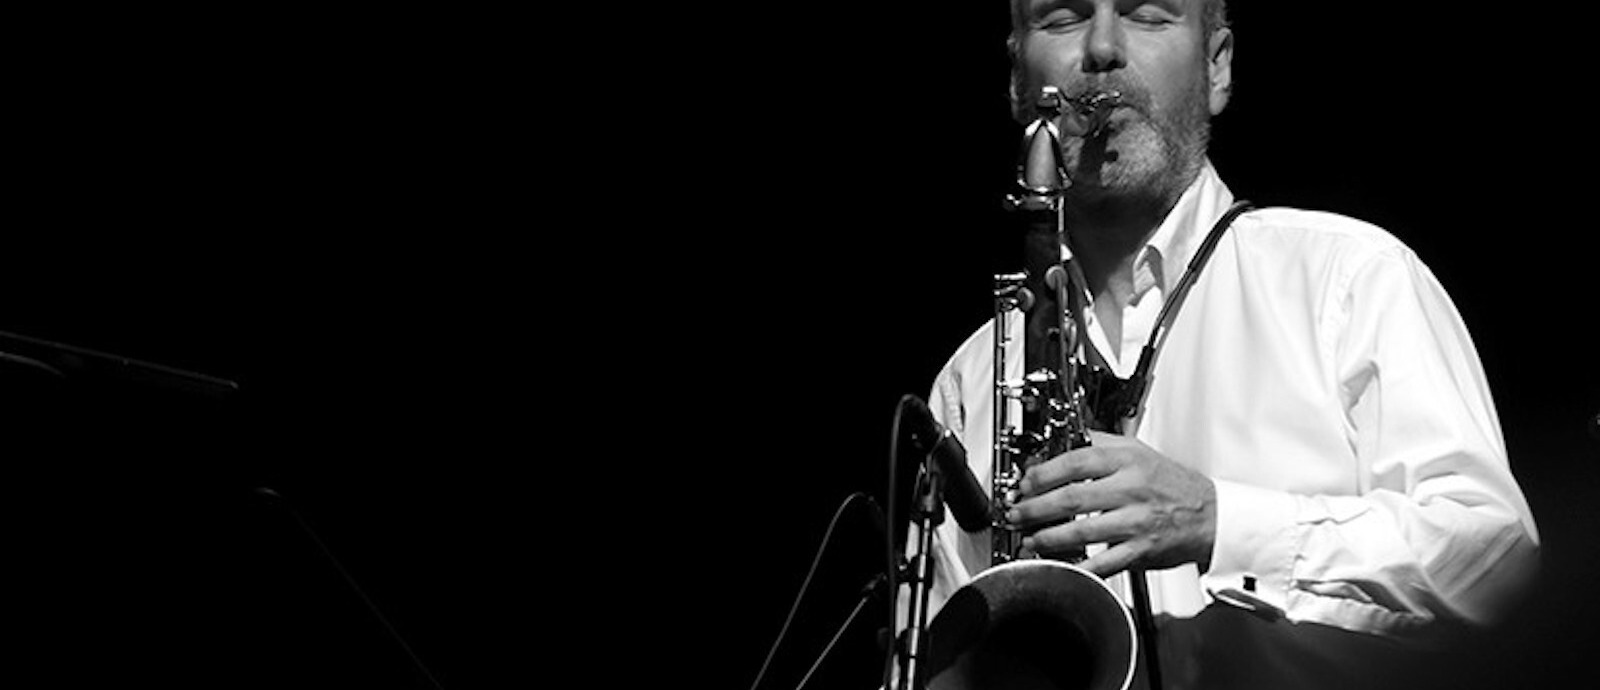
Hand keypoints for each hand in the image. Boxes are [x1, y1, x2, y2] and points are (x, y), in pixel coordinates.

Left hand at [1005, 430, 1215, 577]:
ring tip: (1029, 539)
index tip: (1024, 483)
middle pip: (1071, 497)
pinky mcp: (1140, 551)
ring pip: (1081, 530)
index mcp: (1127, 461)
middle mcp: (1131, 489)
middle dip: (1034, 508)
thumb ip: (1100, 445)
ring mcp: (1136, 522)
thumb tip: (1061, 442)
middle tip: (1016, 513)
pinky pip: (1103, 561)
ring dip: (1047, 538)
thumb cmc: (1173, 484)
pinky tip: (1058, 564)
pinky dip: (1078, 566)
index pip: (1075, 462)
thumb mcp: (1139, 451)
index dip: (1042, 474)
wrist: (1210, 515)